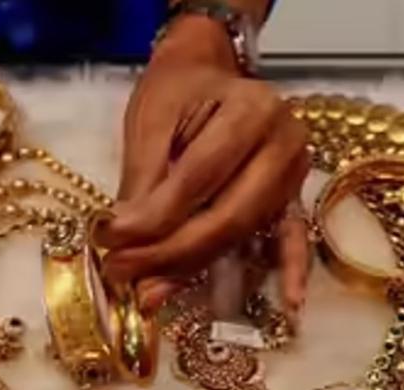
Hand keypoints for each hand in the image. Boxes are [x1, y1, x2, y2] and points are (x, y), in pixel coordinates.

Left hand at [96, 16, 309, 321]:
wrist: (209, 73)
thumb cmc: (177, 91)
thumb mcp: (150, 121)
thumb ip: (142, 179)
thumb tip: (122, 239)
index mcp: (251, 110)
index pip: (197, 179)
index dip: (152, 218)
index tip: (108, 241)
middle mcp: (284, 144)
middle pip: (227, 217)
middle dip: (169, 253)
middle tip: (121, 272)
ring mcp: (294, 174)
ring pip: (243, 235)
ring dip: (194, 269)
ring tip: (147, 293)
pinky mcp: (292, 197)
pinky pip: (291, 238)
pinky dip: (288, 269)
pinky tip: (289, 304)